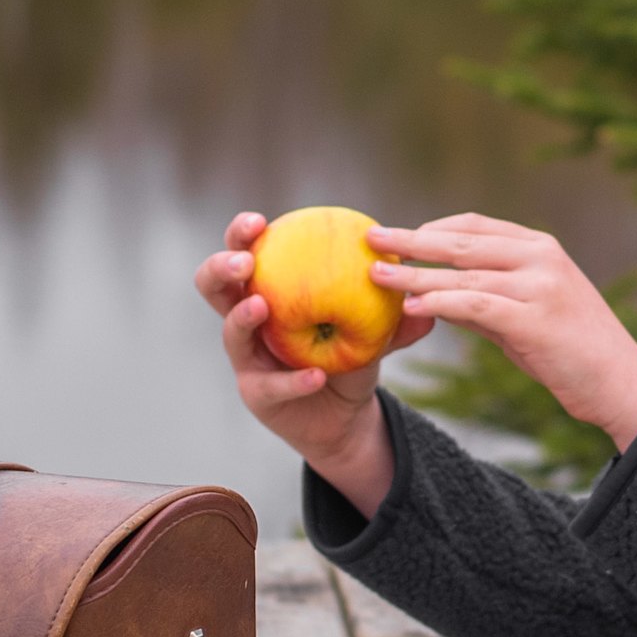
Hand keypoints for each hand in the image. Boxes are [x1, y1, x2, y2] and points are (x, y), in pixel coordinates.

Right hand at [195, 211, 432, 518]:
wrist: (347, 415)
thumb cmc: (352, 356)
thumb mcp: (374, 328)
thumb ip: (393, 311)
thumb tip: (422, 291)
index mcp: (269, 289)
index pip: (244, 252)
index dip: (242, 233)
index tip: (258, 221)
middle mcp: (247, 321)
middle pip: (213, 286)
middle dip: (222, 266)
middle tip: (245, 260)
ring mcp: (247, 360)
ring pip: (230, 334)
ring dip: (243, 317)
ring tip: (262, 306)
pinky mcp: (257, 395)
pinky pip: (271, 386)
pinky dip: (294, 380)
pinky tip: (316, 375)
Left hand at [370, 215, 636, 451]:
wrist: (622, 384)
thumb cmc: (573, 353)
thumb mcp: (527, 314)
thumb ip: (486, 299)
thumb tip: (434, 294)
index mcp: (541, 248)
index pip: (475, 225)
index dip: (432, 228)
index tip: (398, 235)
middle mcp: (541, 257)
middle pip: (461, 241)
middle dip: (411, 240)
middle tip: (371, 238)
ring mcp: (540, 285)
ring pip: (463, 272)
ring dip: (415, 274)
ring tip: (377, 277)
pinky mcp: (536, 318)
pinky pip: (475, 304)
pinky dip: (439, 302)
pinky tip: (411, 307)